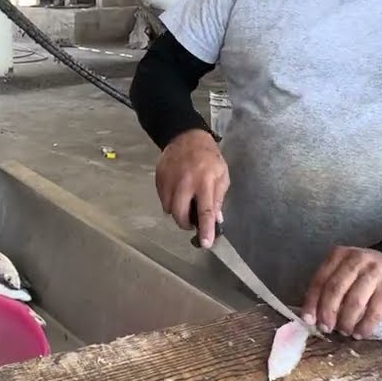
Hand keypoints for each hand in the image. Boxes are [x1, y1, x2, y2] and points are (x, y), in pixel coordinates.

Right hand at [155, 128, 228, 247]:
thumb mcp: (222, 175)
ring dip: (177, 212)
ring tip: (185, 202)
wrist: (186, 137)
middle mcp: (185, 183)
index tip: (205, 243)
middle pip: (180, 215)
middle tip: (192, 222)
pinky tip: (177, 192)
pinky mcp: (159, 179)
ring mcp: (169, 181)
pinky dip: (170, 201)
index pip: (205, 211)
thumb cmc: (209, 157)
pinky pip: (162, 199)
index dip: (205, 230)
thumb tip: (216, 219)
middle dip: (186, 224)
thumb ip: (218, 198)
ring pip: (168, 209)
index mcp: (204, 182)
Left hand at [301, 247, 381, 338]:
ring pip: (354, 301)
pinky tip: (360, 333)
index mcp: (338, 255)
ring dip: (346, 321)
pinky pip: (375, 310)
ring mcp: (374, 271)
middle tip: (326, 328)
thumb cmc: (363, 275)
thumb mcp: (343, 272)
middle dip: (327, 312)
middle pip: (335, 289)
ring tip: (344, 331)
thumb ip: (329, 287)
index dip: (312, 302)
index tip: (308, 320)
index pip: (320, 280)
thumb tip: (313, 317)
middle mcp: (356, 260)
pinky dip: (365, 325)